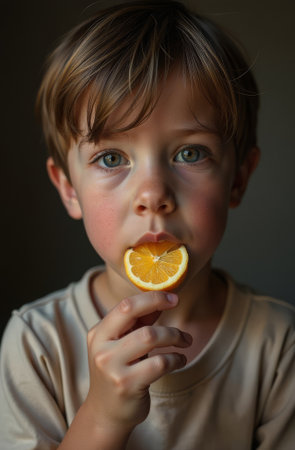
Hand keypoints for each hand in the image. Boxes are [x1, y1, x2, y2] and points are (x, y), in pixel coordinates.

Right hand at [84, 291, 191, 433]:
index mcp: (98, 333)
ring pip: (150, 336)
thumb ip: (138, 323)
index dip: (151, 297)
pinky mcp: (127, 385)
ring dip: (174, 335)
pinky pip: (160, 363)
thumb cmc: (118, 372)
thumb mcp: (122, 344)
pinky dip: (176, 358)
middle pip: (134, 314)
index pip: (125, 305)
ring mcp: (112, 367)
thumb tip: (162, 299)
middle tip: (178, 306)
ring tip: (185, 341)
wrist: (106, 413)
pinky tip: (179, 360)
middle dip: (159, 305)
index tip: (171, 296)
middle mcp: (101, 348)